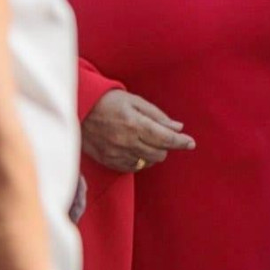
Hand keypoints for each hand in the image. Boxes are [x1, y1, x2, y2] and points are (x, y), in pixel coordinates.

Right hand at [81, 90, 195, 173]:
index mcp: (135, 124)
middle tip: (162, 135)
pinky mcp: (108, 161)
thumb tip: (178, 127)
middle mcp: (126, 142)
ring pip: (148, 162)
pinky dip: (140, 160)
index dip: (181, 142)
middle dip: (166, 146)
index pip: (166, 138)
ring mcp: (116, 154)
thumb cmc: (108, 101)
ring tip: (147, 140)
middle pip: (159, 153)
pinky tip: (137, 149)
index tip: (191, 143)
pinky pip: (133, 167)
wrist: (78, 109)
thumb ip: (157, 116)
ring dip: (154, 153)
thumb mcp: (135, 101)